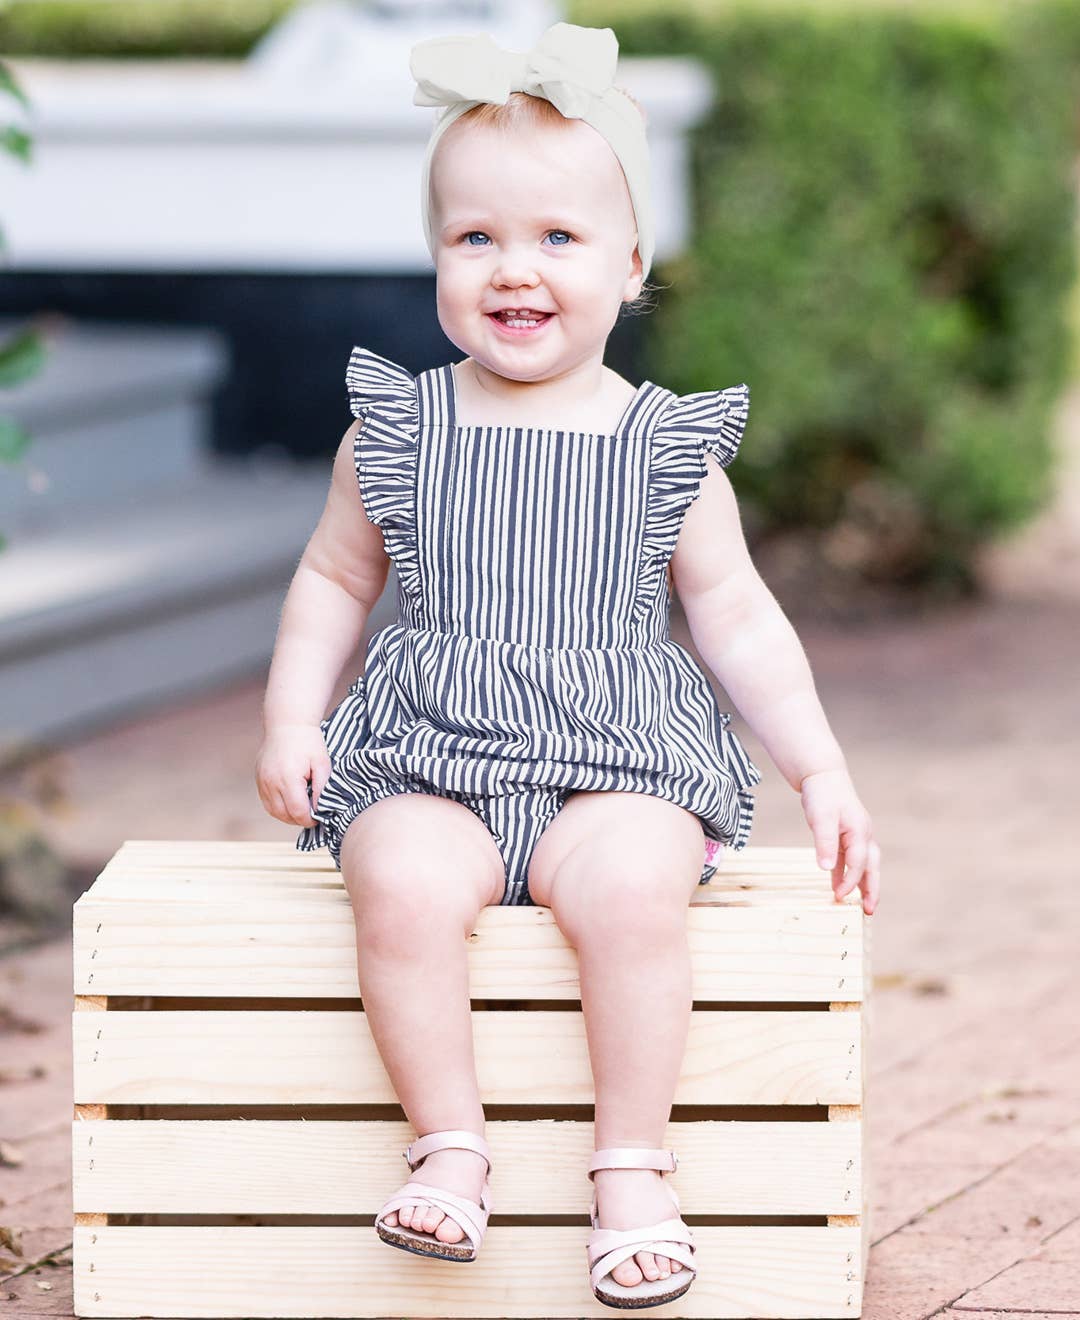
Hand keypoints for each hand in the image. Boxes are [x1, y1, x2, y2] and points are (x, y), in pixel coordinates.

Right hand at [256, 724, 331, 828]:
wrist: (288, 723)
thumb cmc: (308, 742)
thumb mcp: (322, 764)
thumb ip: (321, 789)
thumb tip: (320, 811)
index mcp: (288, 778)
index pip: (298, 812)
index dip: (310, 819)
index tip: (320, 816)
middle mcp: (271, 782)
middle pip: (284, 815)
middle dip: (300, 819)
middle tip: (313, 814)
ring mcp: (262, 781)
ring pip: (274, 811)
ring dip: (288, 816)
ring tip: (302, 809)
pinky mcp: (258, 779)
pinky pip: (267, 802)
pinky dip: (278, 807)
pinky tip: (290, 801)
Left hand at [799, 767, 879, 915]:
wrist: (823, 775)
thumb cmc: (823, 795)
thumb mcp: (821, 818)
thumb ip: (825, 843)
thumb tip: (827, 868)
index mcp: (860, 831)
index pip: (858, 863)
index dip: (849, 881)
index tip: (839, 897)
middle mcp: (863, 835)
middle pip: (872, 867)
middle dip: (872, 890)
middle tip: (869, 911)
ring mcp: (857, 836)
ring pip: (864, 865)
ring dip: (863, 884)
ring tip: (862, 905)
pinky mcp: (848, 836)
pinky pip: (851, 859)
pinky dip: (847, 873)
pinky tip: (838, 886)